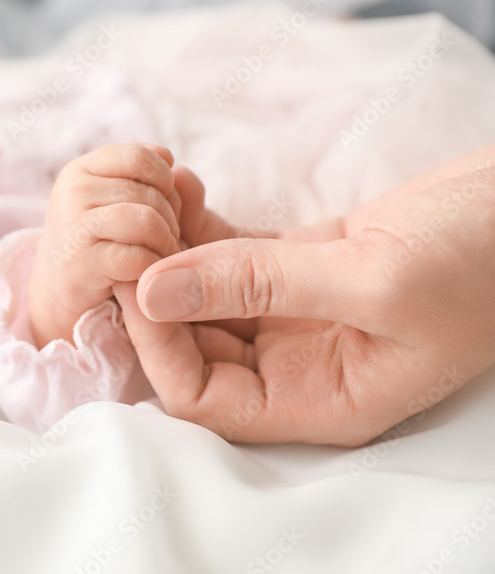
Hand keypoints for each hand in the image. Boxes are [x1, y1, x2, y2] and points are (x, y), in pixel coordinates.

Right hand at [30, 144, 181, 348]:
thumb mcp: (117, 199)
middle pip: (150, 193)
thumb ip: (147, 176)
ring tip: (160, 256)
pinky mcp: (80, 263)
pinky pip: (137, 258)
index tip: (161, 202)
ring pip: (147, 221)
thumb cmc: (100, 241)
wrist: (60, 289)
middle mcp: (74, 191)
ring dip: (165, 243)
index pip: (140, 157)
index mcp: (83, 170)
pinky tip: (147, 275)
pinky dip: (153, 269)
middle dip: (170, 220)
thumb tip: (174, 164)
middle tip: (164, 241)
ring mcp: (74, 225)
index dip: (162, 179)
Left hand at [115, 147, 494, 445]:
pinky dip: (198, 226)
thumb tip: (149, 291)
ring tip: (151, 201)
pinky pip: (227, 256)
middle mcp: (297, 367)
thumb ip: (258, 284)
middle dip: (151, 296)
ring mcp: (294, 315)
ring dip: (168, 253)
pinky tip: (182, 187)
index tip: (132, 281)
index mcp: (318, 400)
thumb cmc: (481, 261)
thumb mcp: (372, 278)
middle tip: (126, 236)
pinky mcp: (296, 268)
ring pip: (201, 297)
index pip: (202, 397)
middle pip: (191, 348)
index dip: (157, 347)